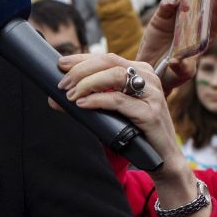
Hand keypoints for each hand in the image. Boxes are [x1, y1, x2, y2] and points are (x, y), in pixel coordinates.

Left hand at [56, 53, 185, 172]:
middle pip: (109, 61)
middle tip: (62, 84)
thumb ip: (89, 100)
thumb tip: (54, 99)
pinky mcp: (150, 113)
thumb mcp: (111, 111)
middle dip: (81, 70)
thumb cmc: (134, 133)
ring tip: (71, 95)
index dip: (81, 58)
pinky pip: (119, 101)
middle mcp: (148, 78)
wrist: (161, 158)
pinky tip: (82, 104)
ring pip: (115, 76)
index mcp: (140, 72)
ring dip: (87, 83)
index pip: (107, 57)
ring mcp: (151, 94)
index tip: (60, 64)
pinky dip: (97, 100)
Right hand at [136, 0, 216, 89]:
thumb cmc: (172, 74)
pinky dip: (169, 0)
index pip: (216, 16)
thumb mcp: (181, 75)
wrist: (151, 72)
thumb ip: (182, 69)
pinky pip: (167, 3)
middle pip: (201, 1)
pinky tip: (170, 4)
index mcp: (203, 36)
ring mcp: (177, 18)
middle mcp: (192, 23)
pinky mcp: (162, 16)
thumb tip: (176, 61)